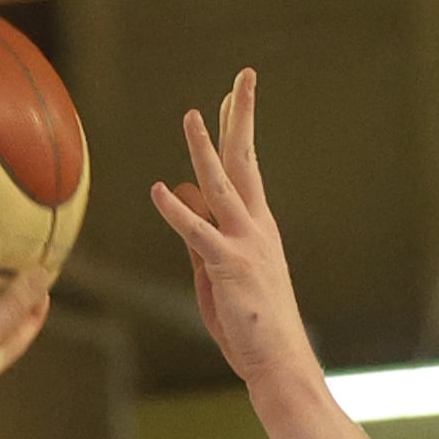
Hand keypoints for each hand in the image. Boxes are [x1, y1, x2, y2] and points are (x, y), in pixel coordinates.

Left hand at [150, 69, 316, 391]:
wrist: (279, 363)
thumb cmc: (251, 324)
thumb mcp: (216, 271)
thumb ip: (198, 231)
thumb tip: (181, 190)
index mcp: (256, 227)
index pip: (246, 168)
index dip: (238, 129)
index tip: (233, 95)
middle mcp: (256, 227)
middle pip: (245, 161)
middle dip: (242, 116)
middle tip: (243, 76)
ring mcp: (244, 245)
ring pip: (223, 186)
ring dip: (205, 149)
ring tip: (192, 115)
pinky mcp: (229, 267)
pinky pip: (198, 234)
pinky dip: (177, 211)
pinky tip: (159, 191)